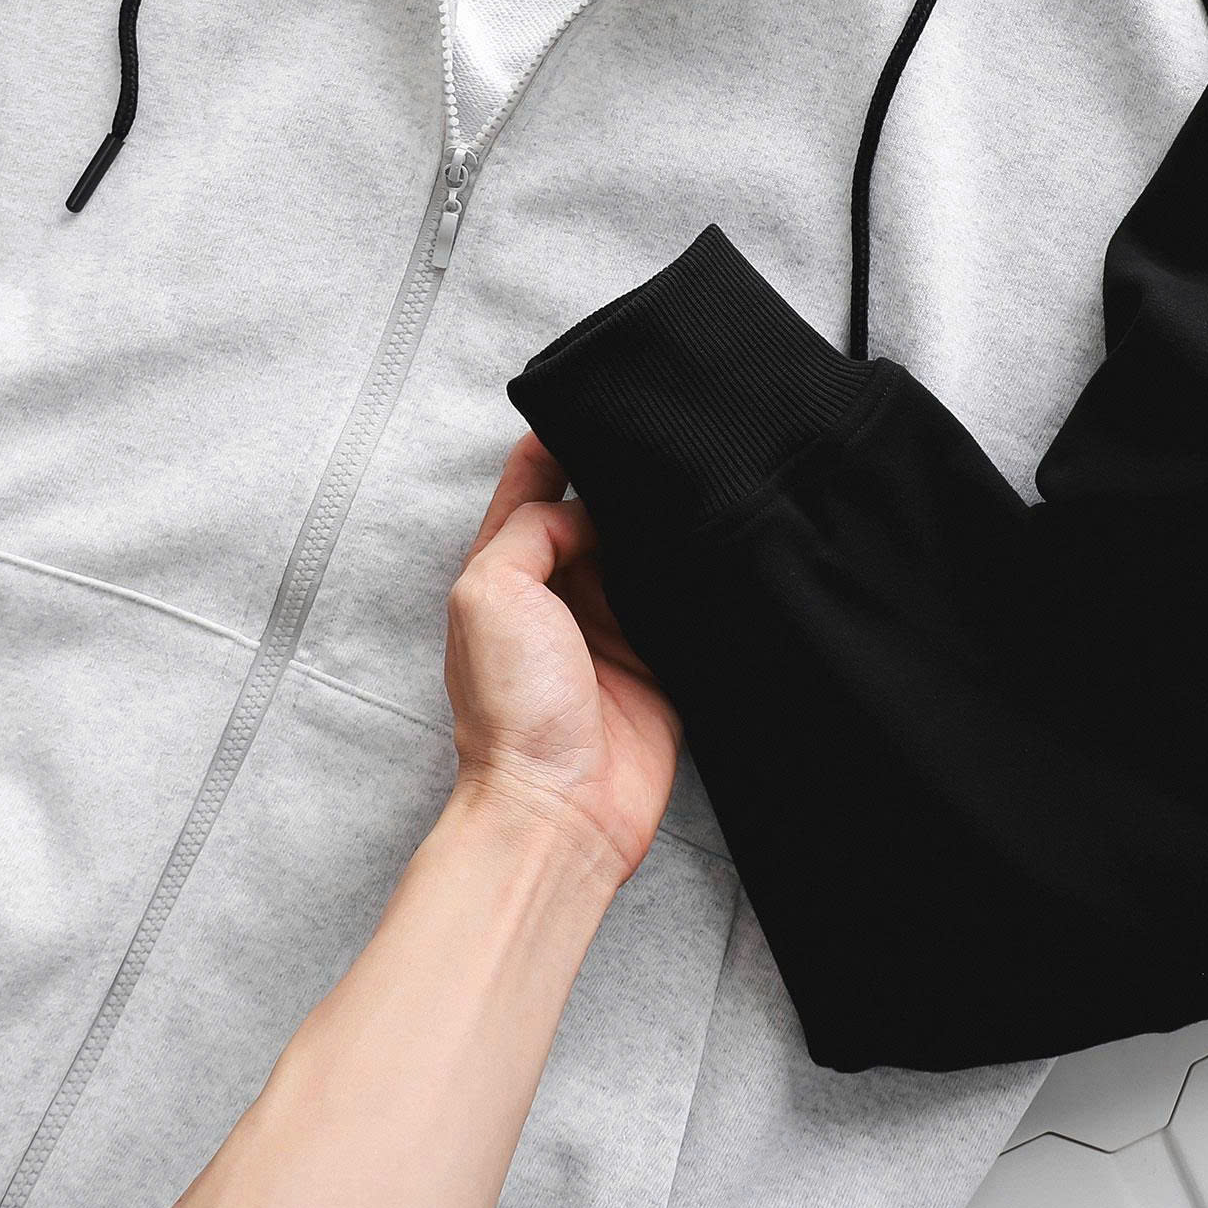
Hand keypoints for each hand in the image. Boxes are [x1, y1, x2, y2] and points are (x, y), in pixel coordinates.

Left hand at [443, 435, 680, 884]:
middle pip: (596, 509)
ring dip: (662, 521)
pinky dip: (695, 574)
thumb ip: (532, 527)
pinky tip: (718, 539)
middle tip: (662, 429)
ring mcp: (611, 625)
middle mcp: (559, 591)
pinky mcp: (660, 660)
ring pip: (643, 548)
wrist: (561, 808)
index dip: (559, 441)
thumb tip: (587, 510)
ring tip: (698, 472)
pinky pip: (682, 600)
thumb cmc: (512, 710)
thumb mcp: (489, 591)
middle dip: (622, 474)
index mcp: (505, 568)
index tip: (596, 399)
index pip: (533, 484)